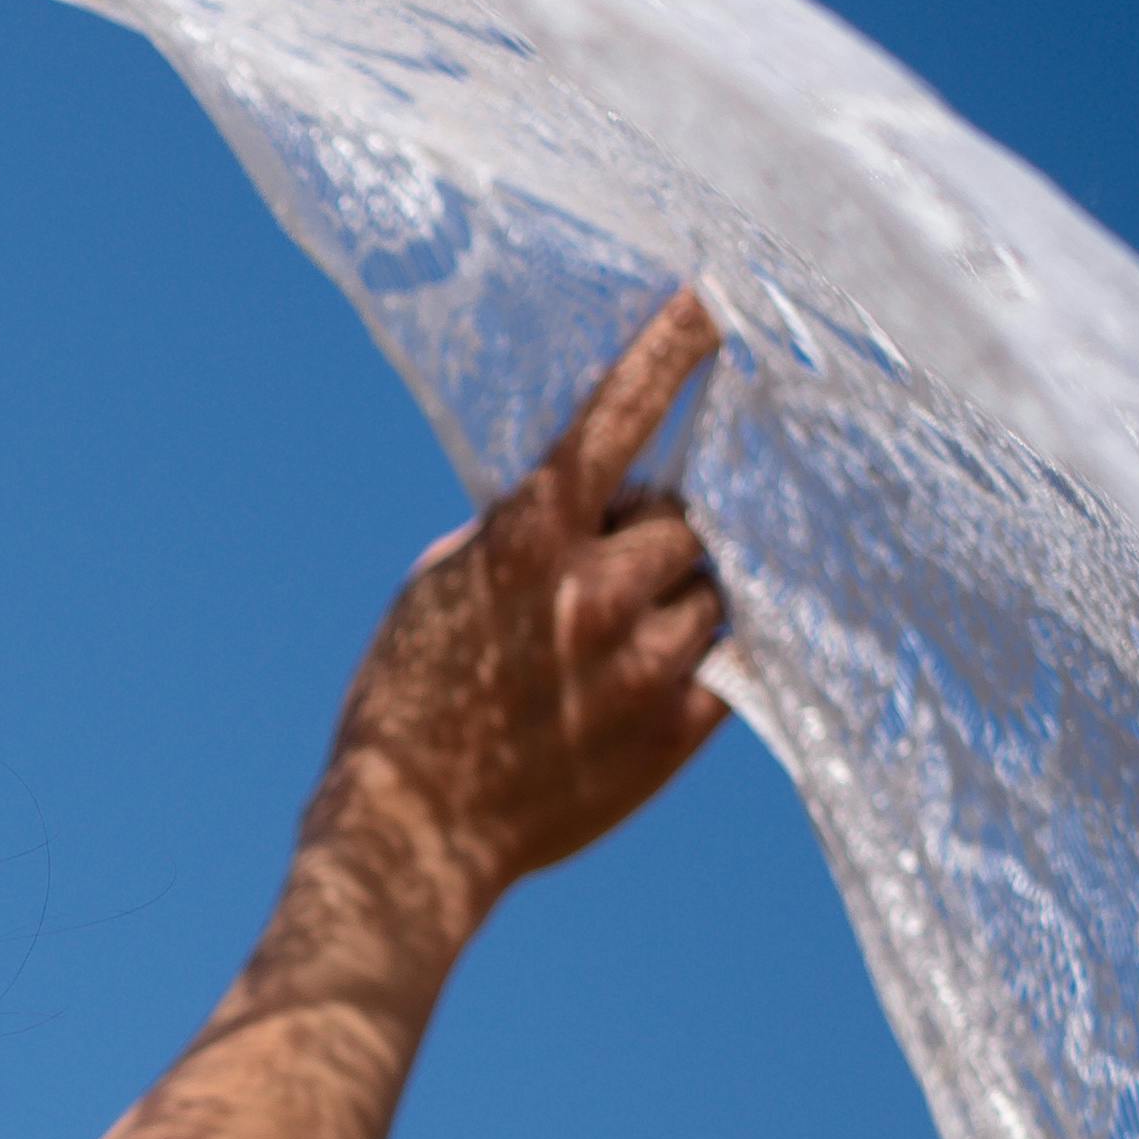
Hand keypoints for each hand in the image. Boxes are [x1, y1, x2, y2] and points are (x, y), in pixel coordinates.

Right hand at [313, 285, 732, 955]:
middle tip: (610, 571)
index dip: (669, 353)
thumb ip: (520, 532)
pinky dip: (701, 656)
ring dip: (681, 597)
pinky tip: (651, 677)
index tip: (714, 301)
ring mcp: (645, 665)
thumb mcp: (439, 587)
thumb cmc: (409, 704)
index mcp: (528, 544)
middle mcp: (598, 593)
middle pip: (685, 516)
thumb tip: (593, 497)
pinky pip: (729, 662)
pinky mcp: (676, 729)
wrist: (414, 838)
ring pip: (714, 587)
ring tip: (620, 640)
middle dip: (656, 531)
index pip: (616, 419)